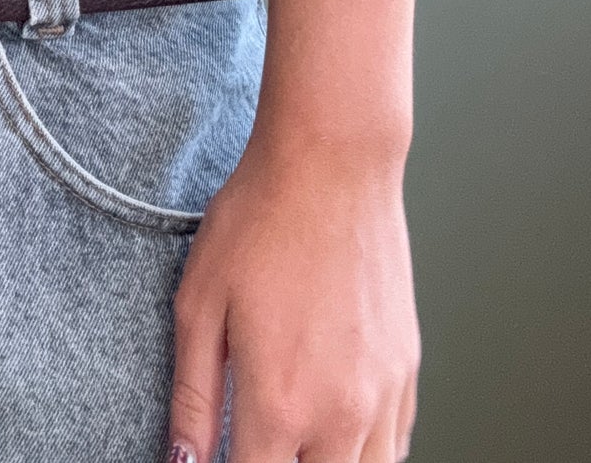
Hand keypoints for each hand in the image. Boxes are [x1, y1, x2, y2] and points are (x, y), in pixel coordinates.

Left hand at [166, 130, 419, 461]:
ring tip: (293, 437)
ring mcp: (383, 396)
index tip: (219, 457)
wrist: (332, 165)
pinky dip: (365, 453)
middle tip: (258, 439)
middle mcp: (340, 413)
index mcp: (279, 402)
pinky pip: (395, 447)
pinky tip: (334, 431)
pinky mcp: (407, 373)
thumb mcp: (199, 303)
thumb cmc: (259, 221)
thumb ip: (192, 397)